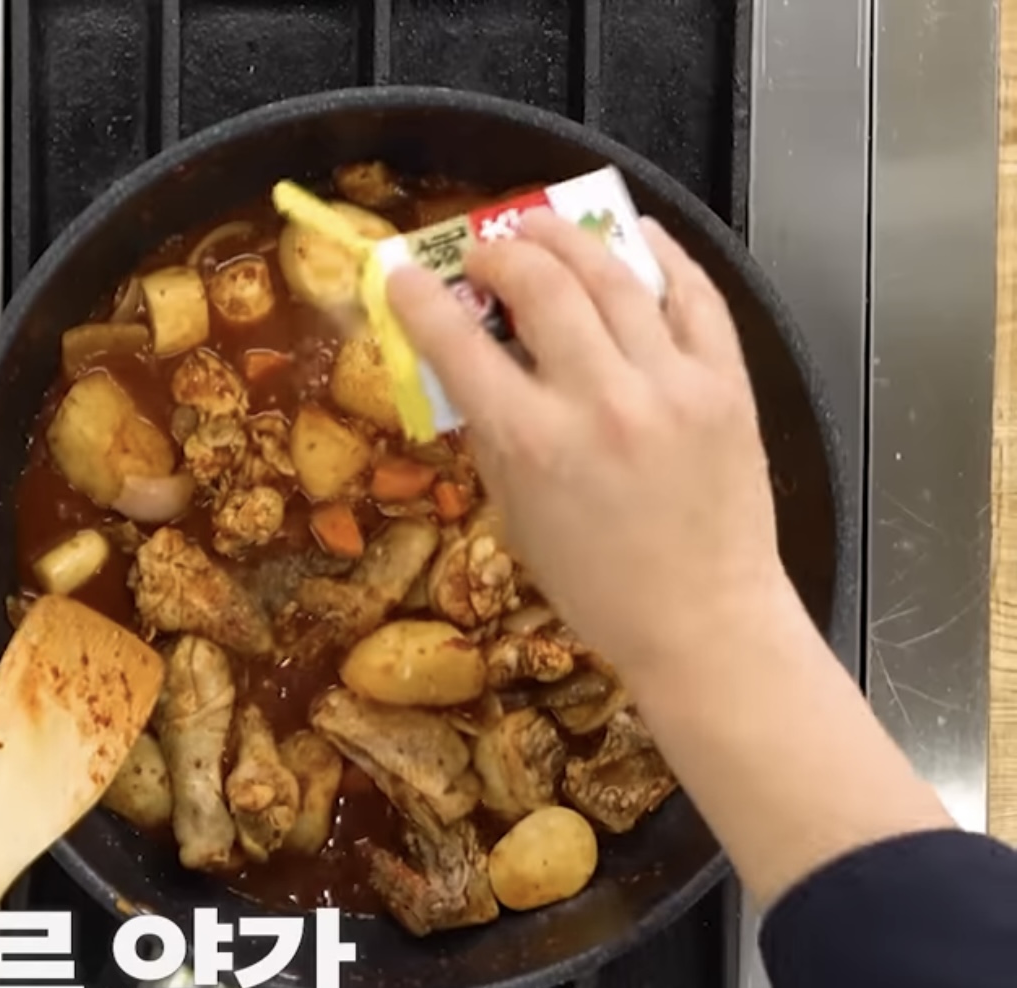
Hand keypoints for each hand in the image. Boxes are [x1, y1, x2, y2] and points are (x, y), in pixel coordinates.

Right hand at [385, 210, 800, 684]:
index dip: (420, 298)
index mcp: (534, 444)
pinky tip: (634, 234)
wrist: (703, 620)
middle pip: (541, 284)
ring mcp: (670, 386)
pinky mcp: (726, 383)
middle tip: (482, 250)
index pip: (458, 344)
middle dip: (499, 252)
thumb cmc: (597, 583)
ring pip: (612, 273)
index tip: (402, 274)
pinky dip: (659, 255)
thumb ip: (493, 434)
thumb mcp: (516, 514)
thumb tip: (469, 363)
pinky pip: (693, 295)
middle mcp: (600, 402)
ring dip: (566, 236)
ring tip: (540, 225)